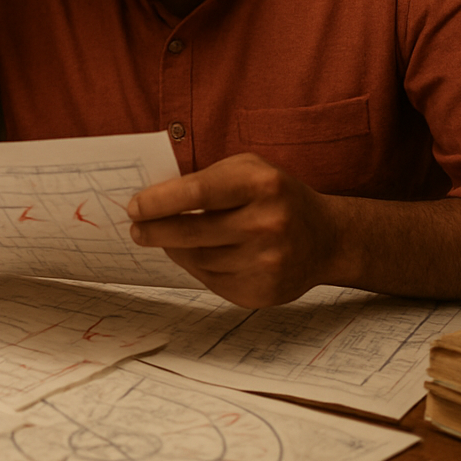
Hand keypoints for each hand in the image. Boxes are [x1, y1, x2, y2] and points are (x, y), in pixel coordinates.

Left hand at [126, 152, 341, 308]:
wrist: (326, 238)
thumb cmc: (276, 196)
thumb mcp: (248, 170)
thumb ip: (206, 179)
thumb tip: (153, 199)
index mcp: (262, 185)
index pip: (197, 193)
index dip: (159, 201)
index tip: (134, 207)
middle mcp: (268, 223)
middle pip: (192, 232)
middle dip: (155, 230)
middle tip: (137, 229)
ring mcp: (267, 261)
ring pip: (198, 260)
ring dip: (175, 249)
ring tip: (167, 239)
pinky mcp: (263, 291)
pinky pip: (212, 281)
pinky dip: (196, 267)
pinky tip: (196, 254)